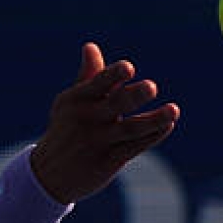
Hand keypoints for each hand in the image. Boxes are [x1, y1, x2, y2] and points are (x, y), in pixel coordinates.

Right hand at [31, 42, 179, 203]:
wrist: (48, 175)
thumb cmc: (65, 130)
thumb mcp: (69, 104)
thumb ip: (88, 77)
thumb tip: (90, 46)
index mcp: (77, 99)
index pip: (97, 84)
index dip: (113, 75)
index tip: (128, 68)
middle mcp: (87, 120)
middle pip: (115, 104)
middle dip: (133, 95)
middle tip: (152, 87)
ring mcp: (98, 142)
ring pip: (130, 129)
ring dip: (153, 120)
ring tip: (173, 111)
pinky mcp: (107, 162)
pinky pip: (134, 147)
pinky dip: (152, 136)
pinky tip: (167, 125)